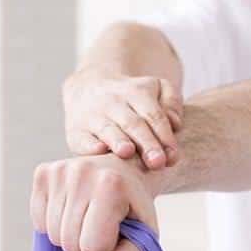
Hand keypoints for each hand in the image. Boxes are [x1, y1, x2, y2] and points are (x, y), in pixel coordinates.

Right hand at [30, 154, 161, 250]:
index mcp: (112, 185)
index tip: (117, 227)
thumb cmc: (134, 206)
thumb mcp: (144, 235)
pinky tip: (73, 207)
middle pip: (69, 243)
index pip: (94, 246)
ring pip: (53, 235)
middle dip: (87, 241)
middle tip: (102, 220)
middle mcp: (82, 172)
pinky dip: (55, 224)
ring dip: (71, 234)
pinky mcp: (43, 173)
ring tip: (89, 213)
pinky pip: (39, 222)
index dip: (107, 245)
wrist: (125, 170)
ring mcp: (60, 171)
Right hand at [63, 69, 182, 169]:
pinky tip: (98, 151)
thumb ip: (172, 102)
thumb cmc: (133, 97)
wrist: (88, 87)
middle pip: (134, 124)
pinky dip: (89, 145)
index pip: (154, 115)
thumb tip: (175, 123)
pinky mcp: (75, 131)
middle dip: (146, 143)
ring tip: (127, 152)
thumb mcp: (156, 88)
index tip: (174, 157)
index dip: (165, 136)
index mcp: (137, 92)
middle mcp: (113, 102)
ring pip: (107, 128)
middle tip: (158, 162)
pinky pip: (81, 138)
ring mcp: (92, 115)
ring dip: (117, 140)